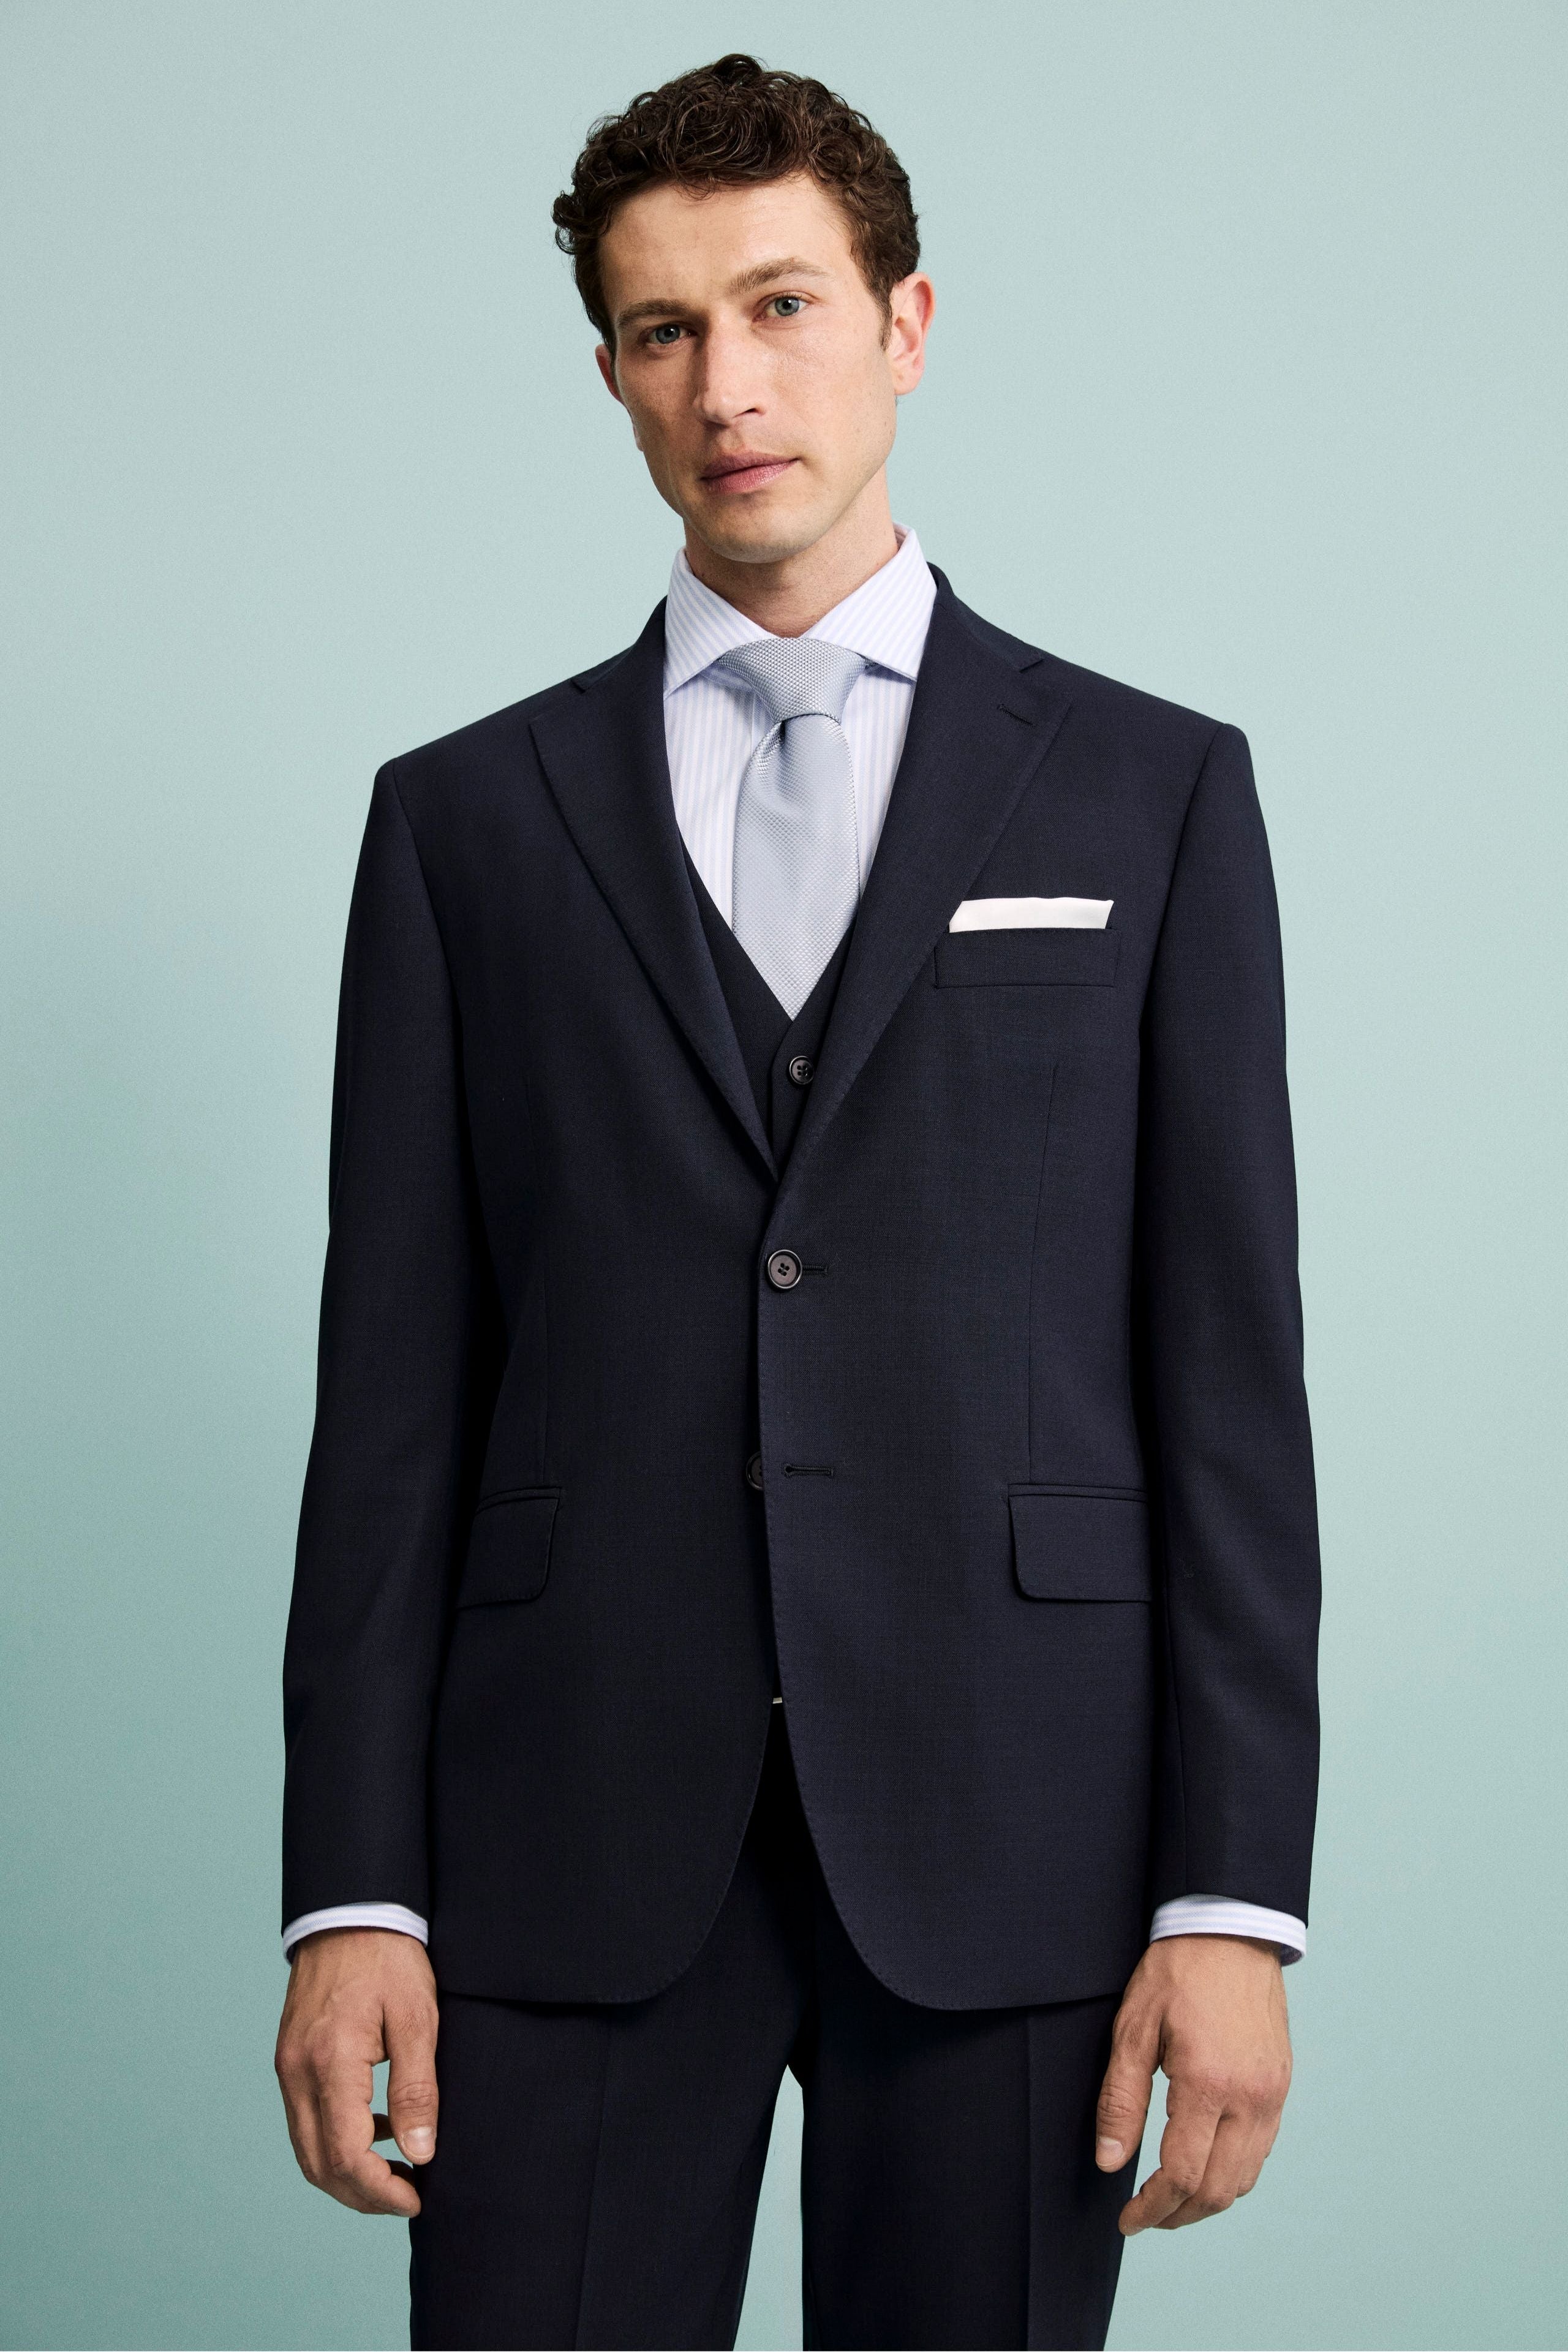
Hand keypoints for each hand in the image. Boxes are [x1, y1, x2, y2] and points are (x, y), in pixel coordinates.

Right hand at [275, 1928, 439, 2215]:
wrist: (350, 1911)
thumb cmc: (390, 1958)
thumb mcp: (417, 2018)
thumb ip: (417, 2089)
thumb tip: (420, 2153)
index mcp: (330, 2062)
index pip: (345, 2156)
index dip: (380, 2191)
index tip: (416, 2197)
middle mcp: (297, 2072)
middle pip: (318, 2165)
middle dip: (362, 2195)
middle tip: (408, 2195)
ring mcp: (287, 2067)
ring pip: (306, 2149)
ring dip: (347, 2173)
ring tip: (397, 2172)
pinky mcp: (289, 2059)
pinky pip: (305, 2120)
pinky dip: (335, 2141)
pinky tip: (377, 2130)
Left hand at [1095, 1934, 1291, 2233]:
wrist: (1230, 1930)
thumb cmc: (1176, 1971)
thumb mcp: (1133, 2027)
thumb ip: (1120, 2099)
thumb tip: (1110, 2163)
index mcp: (1208, 2083)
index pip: (1181, 2174)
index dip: (1151, 2209)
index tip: (1127, 2220)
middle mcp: (1250, 2098)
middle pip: (1217, 2190)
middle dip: (1178, 2215)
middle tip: (1144, 2216)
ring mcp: (1272, 2095)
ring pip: (1244, 2180)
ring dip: (1206, 2200)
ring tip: (1170, 2198)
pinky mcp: (1281, 2087)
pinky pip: (1261, 2152)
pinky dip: (1232, 2173)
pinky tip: (1203, 2164)